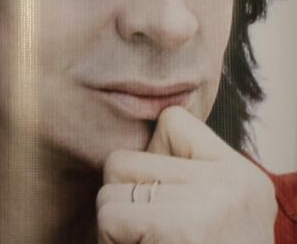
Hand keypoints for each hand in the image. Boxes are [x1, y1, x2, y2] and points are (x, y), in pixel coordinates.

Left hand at [96, 106, 276, 242]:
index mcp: (243, 176)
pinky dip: (112, 240)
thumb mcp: (213, 214)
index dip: (151, 159)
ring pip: (111, 185)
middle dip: (123, 197)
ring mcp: (211, 203)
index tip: (165, 204)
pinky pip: (111, 213)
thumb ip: (182, 177)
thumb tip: (134, 139)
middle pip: (127, 157)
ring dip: (113, 223)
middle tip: (145, 235)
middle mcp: (233, 183)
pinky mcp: (183, 227)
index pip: (172, 122)